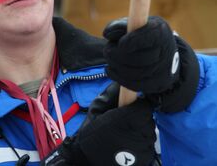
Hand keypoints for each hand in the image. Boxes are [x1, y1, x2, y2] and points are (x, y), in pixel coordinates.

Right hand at [41, 85, 155, 165]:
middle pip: (148, 118)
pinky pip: (149, 143)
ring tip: (127, 131)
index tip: (131, 105)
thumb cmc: (92, 133)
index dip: (139, 104)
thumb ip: (112, 94)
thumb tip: (124, 82)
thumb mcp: (97, 108)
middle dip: (140, 115)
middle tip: (127, 118)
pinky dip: (142, 141)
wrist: (89, 160)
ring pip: (150, 130)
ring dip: (142, 128)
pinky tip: (130, 142)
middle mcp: (137, 134)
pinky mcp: (145, 158)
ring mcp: (143, 148)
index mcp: (124, 119)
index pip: (145, 106)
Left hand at [103, 16, 199, 111]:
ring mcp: (164, 70)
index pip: (145, 38)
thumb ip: (118, 27)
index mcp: (159, 31)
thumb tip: (107, 34)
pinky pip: (136, 85)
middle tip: (107, 52)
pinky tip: (112, 71)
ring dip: (117, 67)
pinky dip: (120, 79)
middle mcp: (165, 51)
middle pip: (138, 58)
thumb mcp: (133, 24)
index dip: (129, 42)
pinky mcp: (159, 84)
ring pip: (135, 73)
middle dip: (117, 56)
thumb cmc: (143, 34)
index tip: (118, 43)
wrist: (163, 52)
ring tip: (110, 60)